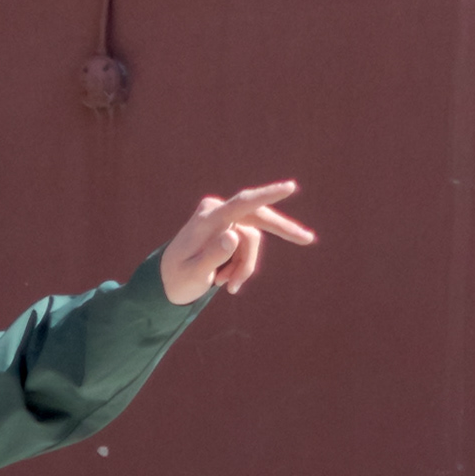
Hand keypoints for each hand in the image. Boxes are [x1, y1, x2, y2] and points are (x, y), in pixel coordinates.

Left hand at [162, 177, 312, 304]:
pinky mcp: (229, 227)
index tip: (290, 188)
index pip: (240, 204)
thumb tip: (234, 235)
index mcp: (207, 219)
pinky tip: (226, 282)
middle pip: (258, 219)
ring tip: (226, 287)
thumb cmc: (177, 279)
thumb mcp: (192, 275)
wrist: (166, 280)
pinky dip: (241, 266)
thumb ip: (211, 256)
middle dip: (281, 231)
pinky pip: (248, 246)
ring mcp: (224, 218)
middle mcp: (217, 211)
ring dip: (244, 267)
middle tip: (307, 239)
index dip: (266, 195)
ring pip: (253, 240)